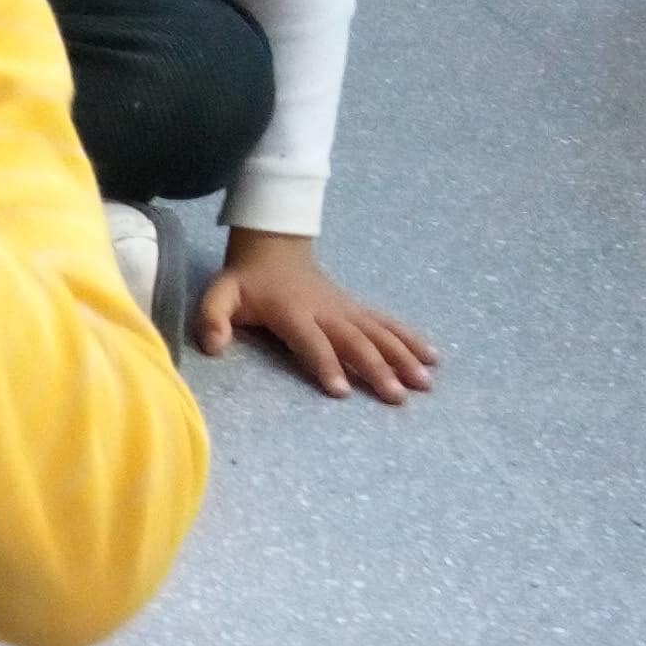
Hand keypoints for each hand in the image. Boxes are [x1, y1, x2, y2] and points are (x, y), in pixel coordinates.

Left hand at [195, 228, 438, 402]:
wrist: (275, 249)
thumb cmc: (246, 282)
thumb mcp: (220, 295)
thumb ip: (213, 318)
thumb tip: (214, 346)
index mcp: (293, 312)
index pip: (311, 341)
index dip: (325, 364)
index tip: (341, 391)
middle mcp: (326, 312)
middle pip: (354, 341)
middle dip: (375, 368)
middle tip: (395, 395)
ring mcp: (346, 310)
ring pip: (378, 334)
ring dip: (403, 357)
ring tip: (425, 383)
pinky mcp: (358, 310)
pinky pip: (388, 324)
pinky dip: (411, 339)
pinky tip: (433, 357)